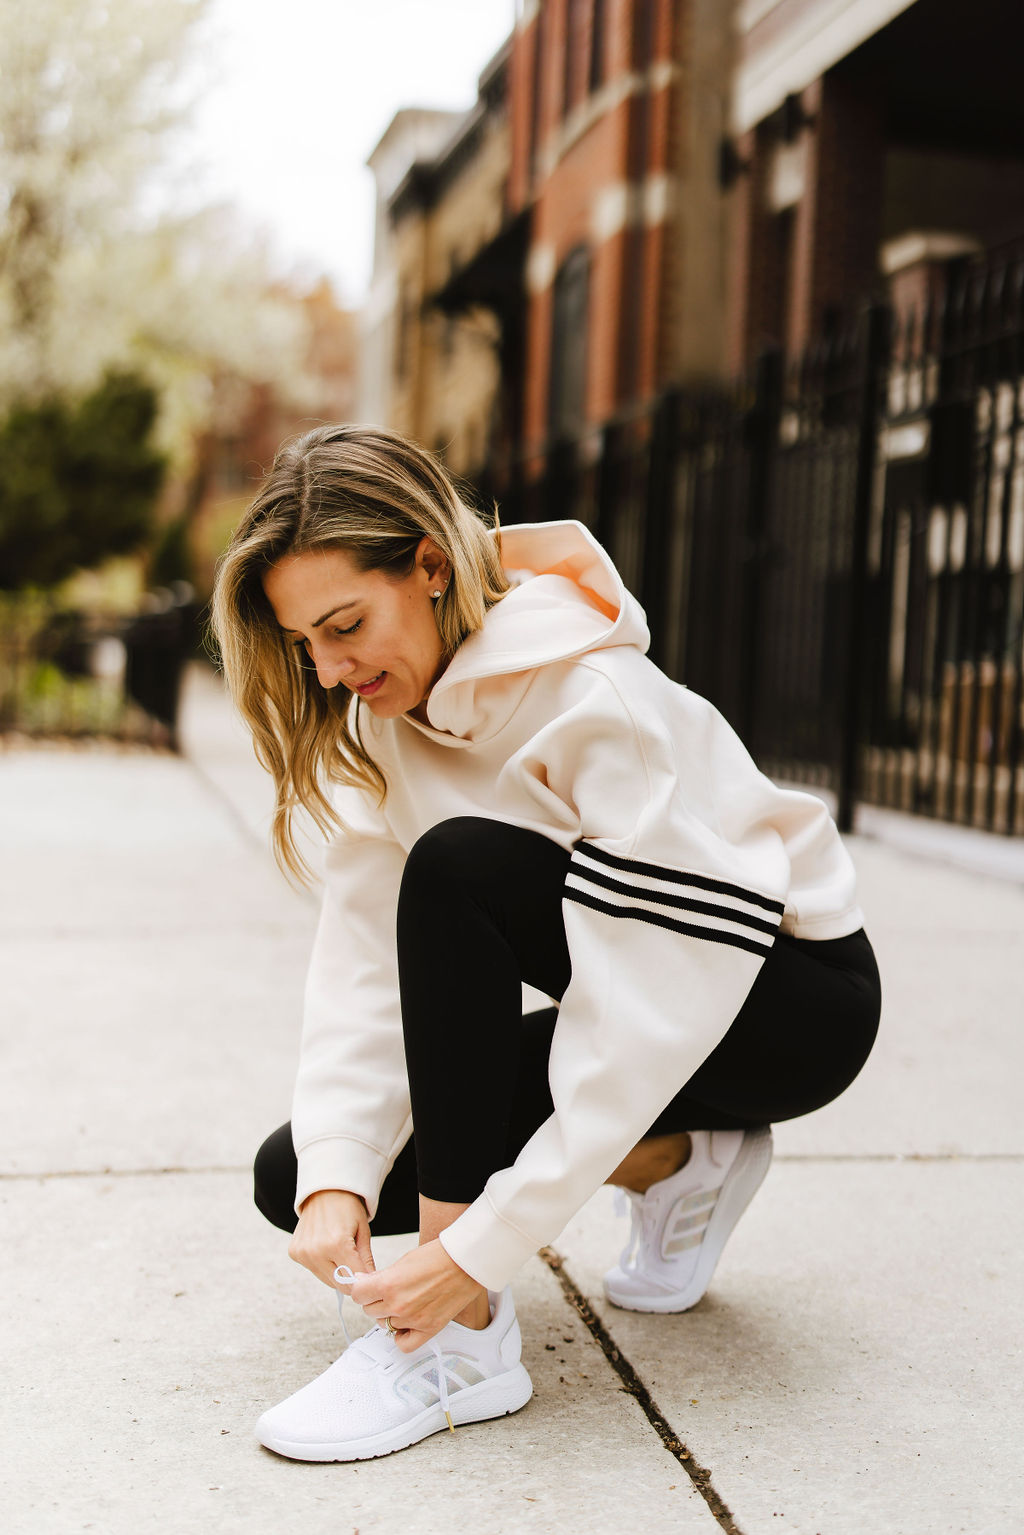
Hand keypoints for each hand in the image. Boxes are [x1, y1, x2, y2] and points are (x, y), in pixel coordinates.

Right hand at [288, 1189, 374, 1288]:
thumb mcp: (363, 1231)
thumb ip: (366, 1260)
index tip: (370, 1277)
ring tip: (341, 1252)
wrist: (324, 1190)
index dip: (364, 1280)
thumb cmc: (347, 1207)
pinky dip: (323, 1265)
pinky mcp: (294, 1253)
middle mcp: (316, 1251)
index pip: (354, 1280)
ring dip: (337, 1273)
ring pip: (326, 1280)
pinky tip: (327, 1248)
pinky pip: (314, 1270)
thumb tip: (369, 1282)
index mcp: (337, 1244)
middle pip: (339, 1284)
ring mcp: (303, 1253)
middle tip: (357, 1263)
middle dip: (351, 1279)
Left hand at [348, 1240, 485, 1352]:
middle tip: (386, 1292)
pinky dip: (401, 1336)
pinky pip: (404, 1344)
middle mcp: (398, 1305)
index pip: (357, 1294)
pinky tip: (405, 1324)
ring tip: (403, 1302)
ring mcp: (413, 1319)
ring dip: (390, 1315)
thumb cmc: (439, 1256)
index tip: (366, 1286)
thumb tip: (362, 1282)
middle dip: (375, 1300)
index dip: (361, 1288)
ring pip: (385, 1325)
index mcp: (389, 1284)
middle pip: (370, 1310)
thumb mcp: (403, 1261)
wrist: (465, 1262)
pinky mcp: (428, 1328)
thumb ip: (381, 1277)